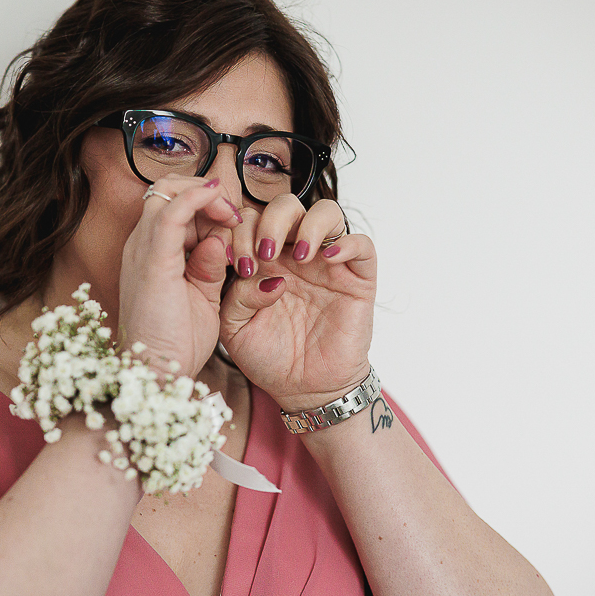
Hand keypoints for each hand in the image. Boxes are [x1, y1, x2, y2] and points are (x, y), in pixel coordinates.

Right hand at [117, 175, 241, 377]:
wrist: (158, 374)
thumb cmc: (176, 343)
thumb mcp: (202, 298)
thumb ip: (210, 268)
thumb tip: (222, 242)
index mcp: (150, 253)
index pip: (174, 207)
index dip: (207, 207)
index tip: (234, 225)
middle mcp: (140, 244)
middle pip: (169, 191)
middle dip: (206, 194)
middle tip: (234, 216)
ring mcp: (143, 248)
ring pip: (169, 190)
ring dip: (206, 194)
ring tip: (231, 215)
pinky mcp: (153, 259)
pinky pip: (173, 210)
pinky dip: (199, 198)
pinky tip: (224, 207)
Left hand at [219, 196, 376, 410]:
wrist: (302, 389)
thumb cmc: (267, 356)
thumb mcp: (234, 327)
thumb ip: (233, 294)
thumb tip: (257, 271)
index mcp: (262, 258)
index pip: (250, 219)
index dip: (238, 230)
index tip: (232, 262)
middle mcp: (294, 253)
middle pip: (286, 206)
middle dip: (269, 222)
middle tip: (261, 255)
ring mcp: (328, 263)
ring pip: (326, 212)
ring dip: (308, 226)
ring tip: (298, 256)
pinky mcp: (357, 279)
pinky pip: (362, 245)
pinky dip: (347, 243)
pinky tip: (328, 259)